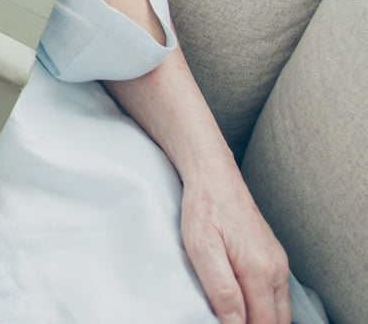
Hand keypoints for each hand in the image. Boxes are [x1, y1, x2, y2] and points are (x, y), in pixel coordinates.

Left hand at [180, 172, 289, 323]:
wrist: (213, 174)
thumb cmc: (203, 207)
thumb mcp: (201, 247)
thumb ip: (221, 289)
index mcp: (260, 270)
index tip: (224, 323)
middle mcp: (276, 269)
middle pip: (277, 321)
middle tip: (227, 320)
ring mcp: (278, 262)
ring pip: (280, 310)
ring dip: (262, 319)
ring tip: (234, 314)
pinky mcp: (274, 257)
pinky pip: (277, 294)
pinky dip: (265, 306)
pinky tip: (244, 302)